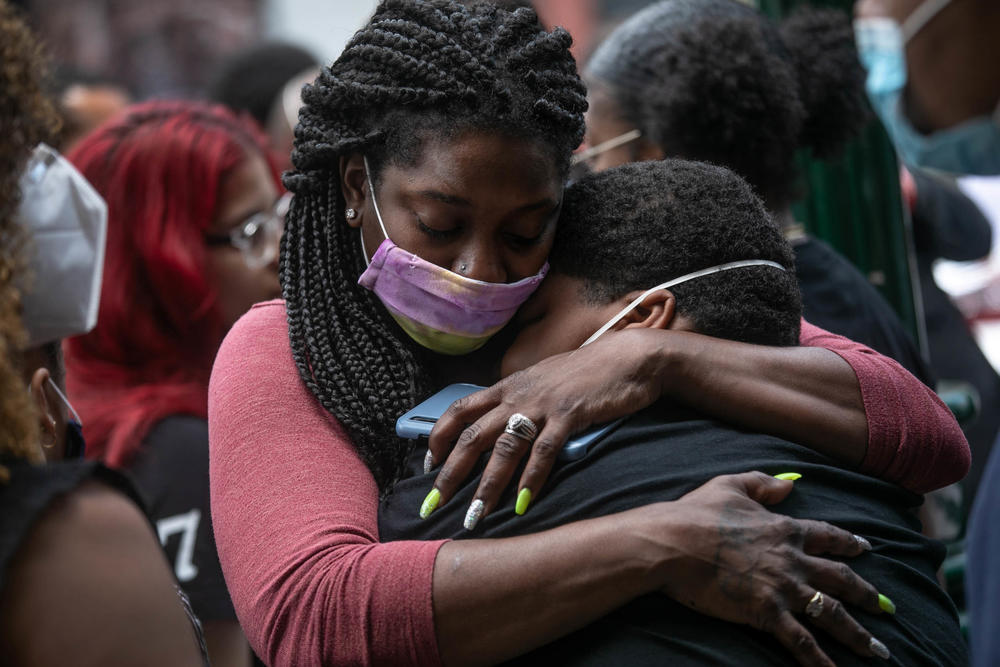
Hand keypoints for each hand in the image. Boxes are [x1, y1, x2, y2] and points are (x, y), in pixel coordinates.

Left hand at [425, 330, 664, 524]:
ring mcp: (542, 405)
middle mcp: (518, 395)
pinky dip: (530, 480)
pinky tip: (520, 504)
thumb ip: (520, 400)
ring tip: (474, 516)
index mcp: (508, 386)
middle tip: (433, 505)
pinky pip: (544, 452)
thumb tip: (501, 425)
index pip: (460, 410)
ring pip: (504, 449)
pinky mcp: (570, 416)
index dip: (439, 438)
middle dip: (450, 474)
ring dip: (486, 486)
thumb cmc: (586, 374)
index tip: (429, 465)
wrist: (627, 358)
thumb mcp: (543, 382)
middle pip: (472, 437)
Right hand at [647, 472, 889, 665]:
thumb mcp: (731, 485)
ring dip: (858, 634)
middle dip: (868, 595)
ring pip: (832, 613)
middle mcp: (793, 559)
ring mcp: (783, 588)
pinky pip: (802, 641)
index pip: (828, 536)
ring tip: (879, 651)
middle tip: (889, 608)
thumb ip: (763, 483)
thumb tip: (790, 485)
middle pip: (842, 578)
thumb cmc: (696, 513)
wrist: (673, 543)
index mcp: (784, 528)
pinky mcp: (767, 613)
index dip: (849, 542)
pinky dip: (821, 661)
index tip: (866, 548)